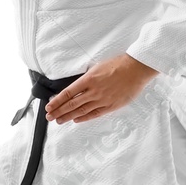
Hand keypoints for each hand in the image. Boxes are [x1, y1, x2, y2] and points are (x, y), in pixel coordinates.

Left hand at [44, 53, 158, 123]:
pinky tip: (76, 120)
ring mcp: (102, 100)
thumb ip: (86, 78)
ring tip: (59, 120)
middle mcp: (94, 91)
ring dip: (68, 116)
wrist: (136, 69)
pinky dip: (84, 118)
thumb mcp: (97, 67)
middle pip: (72, 104)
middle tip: (49, 117)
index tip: (49, 107)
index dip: (56, 101)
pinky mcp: (112, 106)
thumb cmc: (118, 64)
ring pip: (81, 111)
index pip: (67, 93)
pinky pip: (95, 114)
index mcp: (88, 79)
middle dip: (59, 111)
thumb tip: (76, 87)